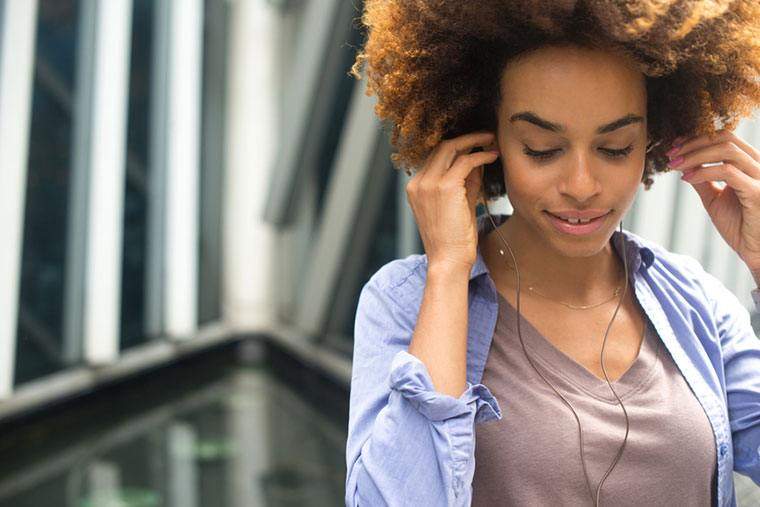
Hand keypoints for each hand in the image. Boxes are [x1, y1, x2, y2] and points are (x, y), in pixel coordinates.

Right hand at [405, 131, 499, 269]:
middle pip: (441, 147)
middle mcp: (418, 183)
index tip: (475, 144)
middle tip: (487, 136)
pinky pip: (465, 161)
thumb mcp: (458, 205)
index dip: (457, 147)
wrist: (448, 261)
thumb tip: (477, 161)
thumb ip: (465, 182)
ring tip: (492, 142)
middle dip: (466, 138)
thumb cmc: (453, 240)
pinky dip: (481, 156)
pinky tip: (493, 156)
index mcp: (416, 188)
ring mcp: (428, 184)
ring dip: (475, 141)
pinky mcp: (444, 187)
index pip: (435, 157)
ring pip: (451, 148)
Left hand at [667, 129, 759, 276]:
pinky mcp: (757, 192)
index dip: (697, 138)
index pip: (725, 137)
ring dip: (695, 155)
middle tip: (670, 154)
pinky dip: (703, 173)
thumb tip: (684, 164)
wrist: (755, 250)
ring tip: (675, 165)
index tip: (675, 146)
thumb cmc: (739, 225)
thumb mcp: (715, 198)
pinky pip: (728, 173)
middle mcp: (759, 165)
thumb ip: (703, 180)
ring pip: (727, 151)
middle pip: (725, 138)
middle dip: (693, 144)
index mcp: (751, 163)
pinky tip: (686, 179)